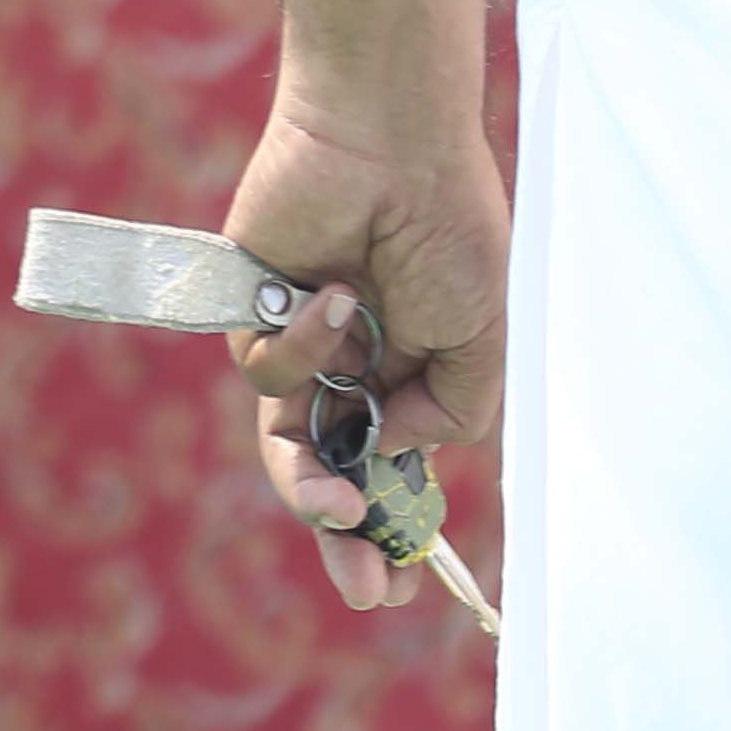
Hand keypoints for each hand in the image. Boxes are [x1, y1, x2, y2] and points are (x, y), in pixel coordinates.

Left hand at [217, 80, 509, 613]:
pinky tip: (338, 299)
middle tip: (358, 586)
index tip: (394, 587)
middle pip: (329, 468)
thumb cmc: (445, 226)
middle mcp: (356, 363)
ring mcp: (301, 337)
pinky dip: (304, 346)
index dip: (390, 527)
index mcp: (415, 372)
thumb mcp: (481, 335)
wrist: (387, 143)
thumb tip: (393, 453)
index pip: (392, 466)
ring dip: (311, 477)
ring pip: (285, 435)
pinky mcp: (248, 305)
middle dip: (339, 532)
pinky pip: (264, 367)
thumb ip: (450, 410)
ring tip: (336, 499)